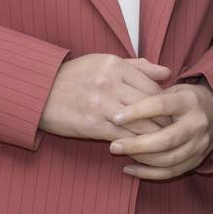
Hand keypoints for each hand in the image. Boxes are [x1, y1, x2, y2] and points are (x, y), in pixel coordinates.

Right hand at [39, 55, 170, 141]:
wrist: (39, 92)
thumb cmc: (74, 76)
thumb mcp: (104, 62)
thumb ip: (138, 67)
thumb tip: (167, 72)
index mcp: (116, 66)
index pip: (153, 87)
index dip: (166, 104)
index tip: (171, 114)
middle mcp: (110, 83)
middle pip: (151, 106)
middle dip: (165, 121)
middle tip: (173, 132)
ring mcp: (102, 104)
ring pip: (140, 123)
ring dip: (154, 136)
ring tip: (162, 143)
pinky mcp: (92, 124)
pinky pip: (123, 137)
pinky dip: (136, 145)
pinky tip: (142, 151)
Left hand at [110, 81, 212, 179]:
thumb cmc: (185, 100)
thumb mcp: (173, 89)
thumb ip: (151, 93)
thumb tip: (120, 100)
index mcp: (189, 101)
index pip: (161, 105)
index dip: (137, 111)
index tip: (115, 117)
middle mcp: (197, 124)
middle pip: (166, 139)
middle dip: (137, 144)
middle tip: (114, 145)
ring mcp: (199, 144)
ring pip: (168, 159)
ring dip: (141, 159)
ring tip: (120, 153)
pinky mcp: (197, 160)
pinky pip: (171, 172)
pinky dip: (148, 173)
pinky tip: (129, 168)